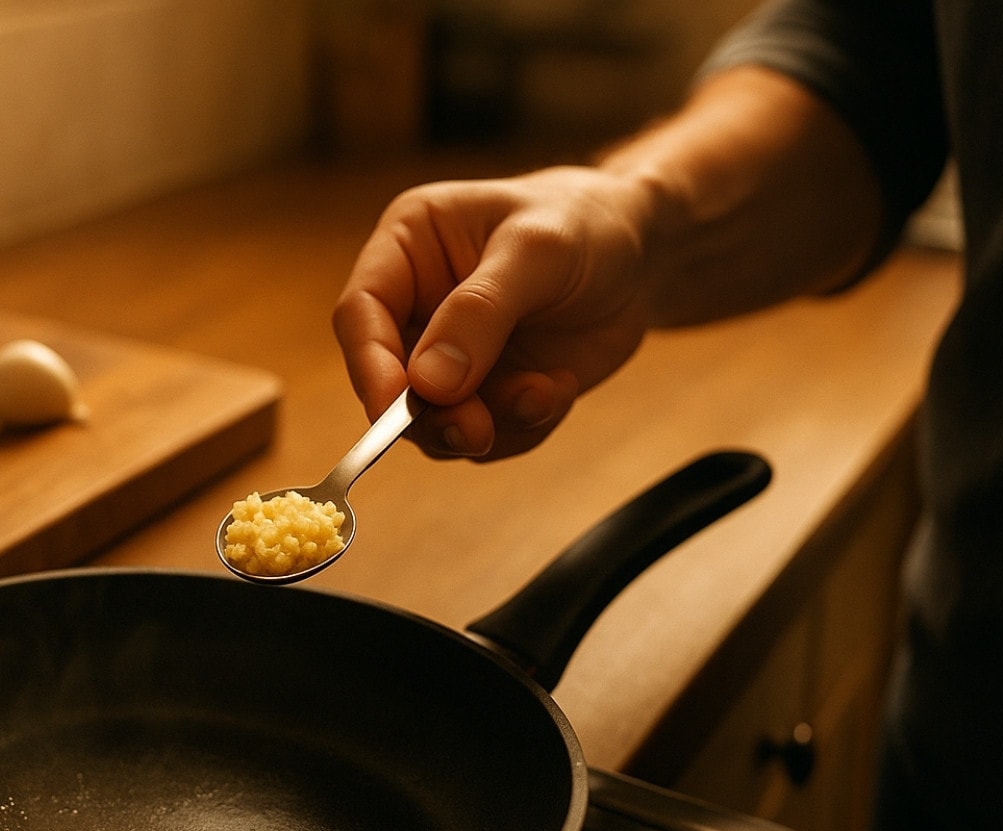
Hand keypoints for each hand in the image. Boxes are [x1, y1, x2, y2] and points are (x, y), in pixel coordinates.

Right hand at [332, 165, 652, 459]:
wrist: (642, 254)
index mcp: (408, 247)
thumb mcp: (537, 251)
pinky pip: (484, 436)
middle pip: (388, 381)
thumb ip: (480, 312)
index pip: (360, 313)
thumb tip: (427, 383)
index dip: (369, 366)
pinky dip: (522, 427)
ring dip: (490, 424)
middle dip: (434, 416)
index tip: (391, 410)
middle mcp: (416, 304)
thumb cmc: (585, 223)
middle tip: (478, 431)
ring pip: (434, 421)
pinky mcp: (486, 391)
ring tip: (545, 391)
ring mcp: (449, 354)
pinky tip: (558, 387)